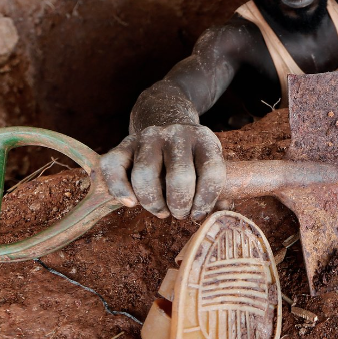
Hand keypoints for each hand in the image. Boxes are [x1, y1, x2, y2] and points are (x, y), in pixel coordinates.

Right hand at [101, 123, 226, 220]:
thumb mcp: (209, 164)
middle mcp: (177, 134)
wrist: (167, 124)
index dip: (206, 200)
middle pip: (178, 177)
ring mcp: (149, 136)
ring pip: (145, 175)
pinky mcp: (125, 143)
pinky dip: (120, 190)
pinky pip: (113, 167)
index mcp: (204, 139)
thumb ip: (219, 189)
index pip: (212, 172)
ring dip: (153, 203)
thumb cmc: (192, 157)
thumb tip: (224, 212)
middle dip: (179, 205)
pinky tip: (131, 203)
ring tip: (161, 211)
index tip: (198, 214)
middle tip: (179, 213)